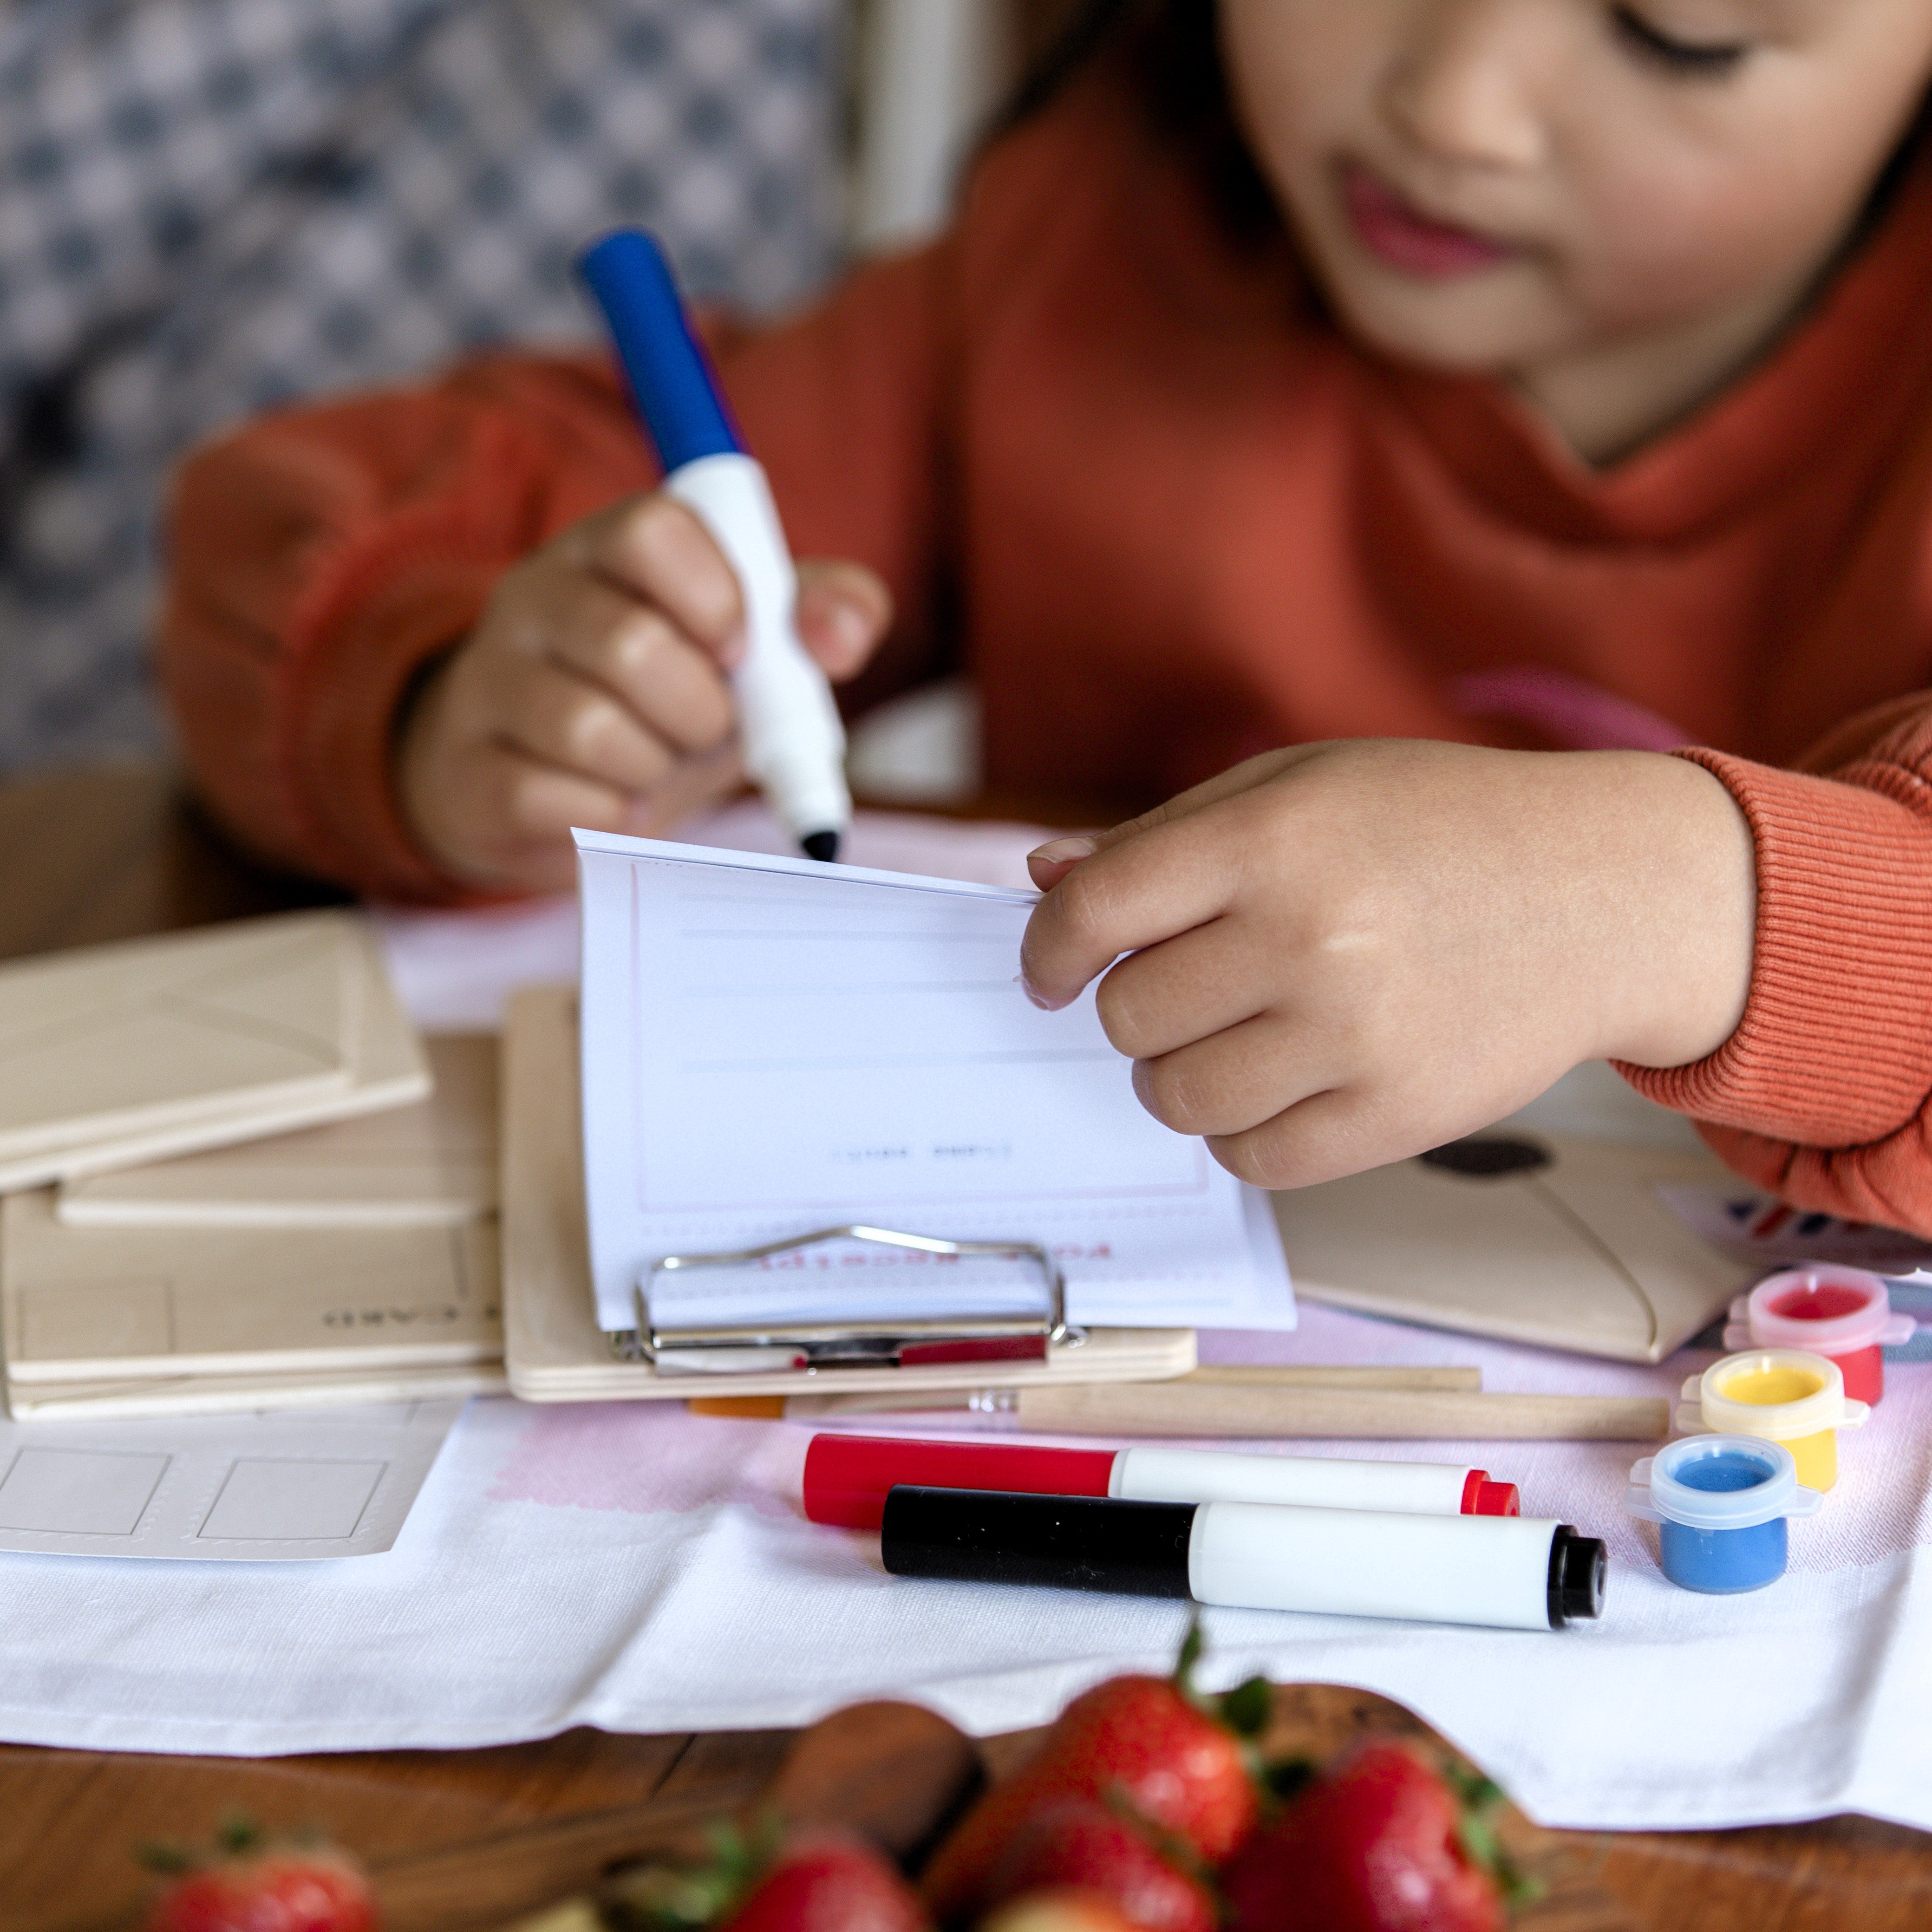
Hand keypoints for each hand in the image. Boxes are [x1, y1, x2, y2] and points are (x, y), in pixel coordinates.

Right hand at [397, 492, 890, 891]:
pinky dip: (614, 818)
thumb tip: (843, 635)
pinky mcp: (469, 773)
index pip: (654, 530)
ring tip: (656, 765)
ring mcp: (489, 682)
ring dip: (656, 769)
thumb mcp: (754, 650)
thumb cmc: (672, 700)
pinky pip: (558, 802)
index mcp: (607, 547)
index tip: (738, 650)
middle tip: (703, 728)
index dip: (717, 598)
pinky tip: (614, 803)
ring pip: (591, 730)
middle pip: (631, 645)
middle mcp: (533, 598)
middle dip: (700, 712)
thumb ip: (819, 616)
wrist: (554, 786)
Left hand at [1018, 740, 1756, 1188]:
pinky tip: (1277, 1083)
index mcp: (1273, 839)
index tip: (1050, 970)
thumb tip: (1045, 882)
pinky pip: (1252, 1160)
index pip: (1095, 912)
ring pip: (1178, 1099)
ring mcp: (1357, 1037)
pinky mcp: (1397, 1117)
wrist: (1604, 893)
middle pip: (1129, 1017)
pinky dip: (1241, 1132)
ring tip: (1236, 1033)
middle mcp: (1310, 938)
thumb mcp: (1299, 785)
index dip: (1049, 950)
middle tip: (1189, 986)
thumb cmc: (1437, 827)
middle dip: (1134, 1007)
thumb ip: (1164, 838)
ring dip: (1180, 1073)